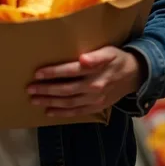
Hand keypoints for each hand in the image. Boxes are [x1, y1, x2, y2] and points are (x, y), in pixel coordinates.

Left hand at [27, 46, 144, 118]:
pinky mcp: (96, 107)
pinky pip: (76, 112)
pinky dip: (62, 113)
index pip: (69, 72)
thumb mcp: (109, 52)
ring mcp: (94, 100)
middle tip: (29, 89)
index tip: (37, 73)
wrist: (134, 75)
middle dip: (46, 90)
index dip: (52, 73)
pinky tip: (49, 111)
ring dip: (50, 102)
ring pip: (68, 103)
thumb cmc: (116, 59)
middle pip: (65, 90)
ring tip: (34, 100)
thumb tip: (83, 59)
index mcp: (95, 72)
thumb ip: (96, 56)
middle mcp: (93, 88)